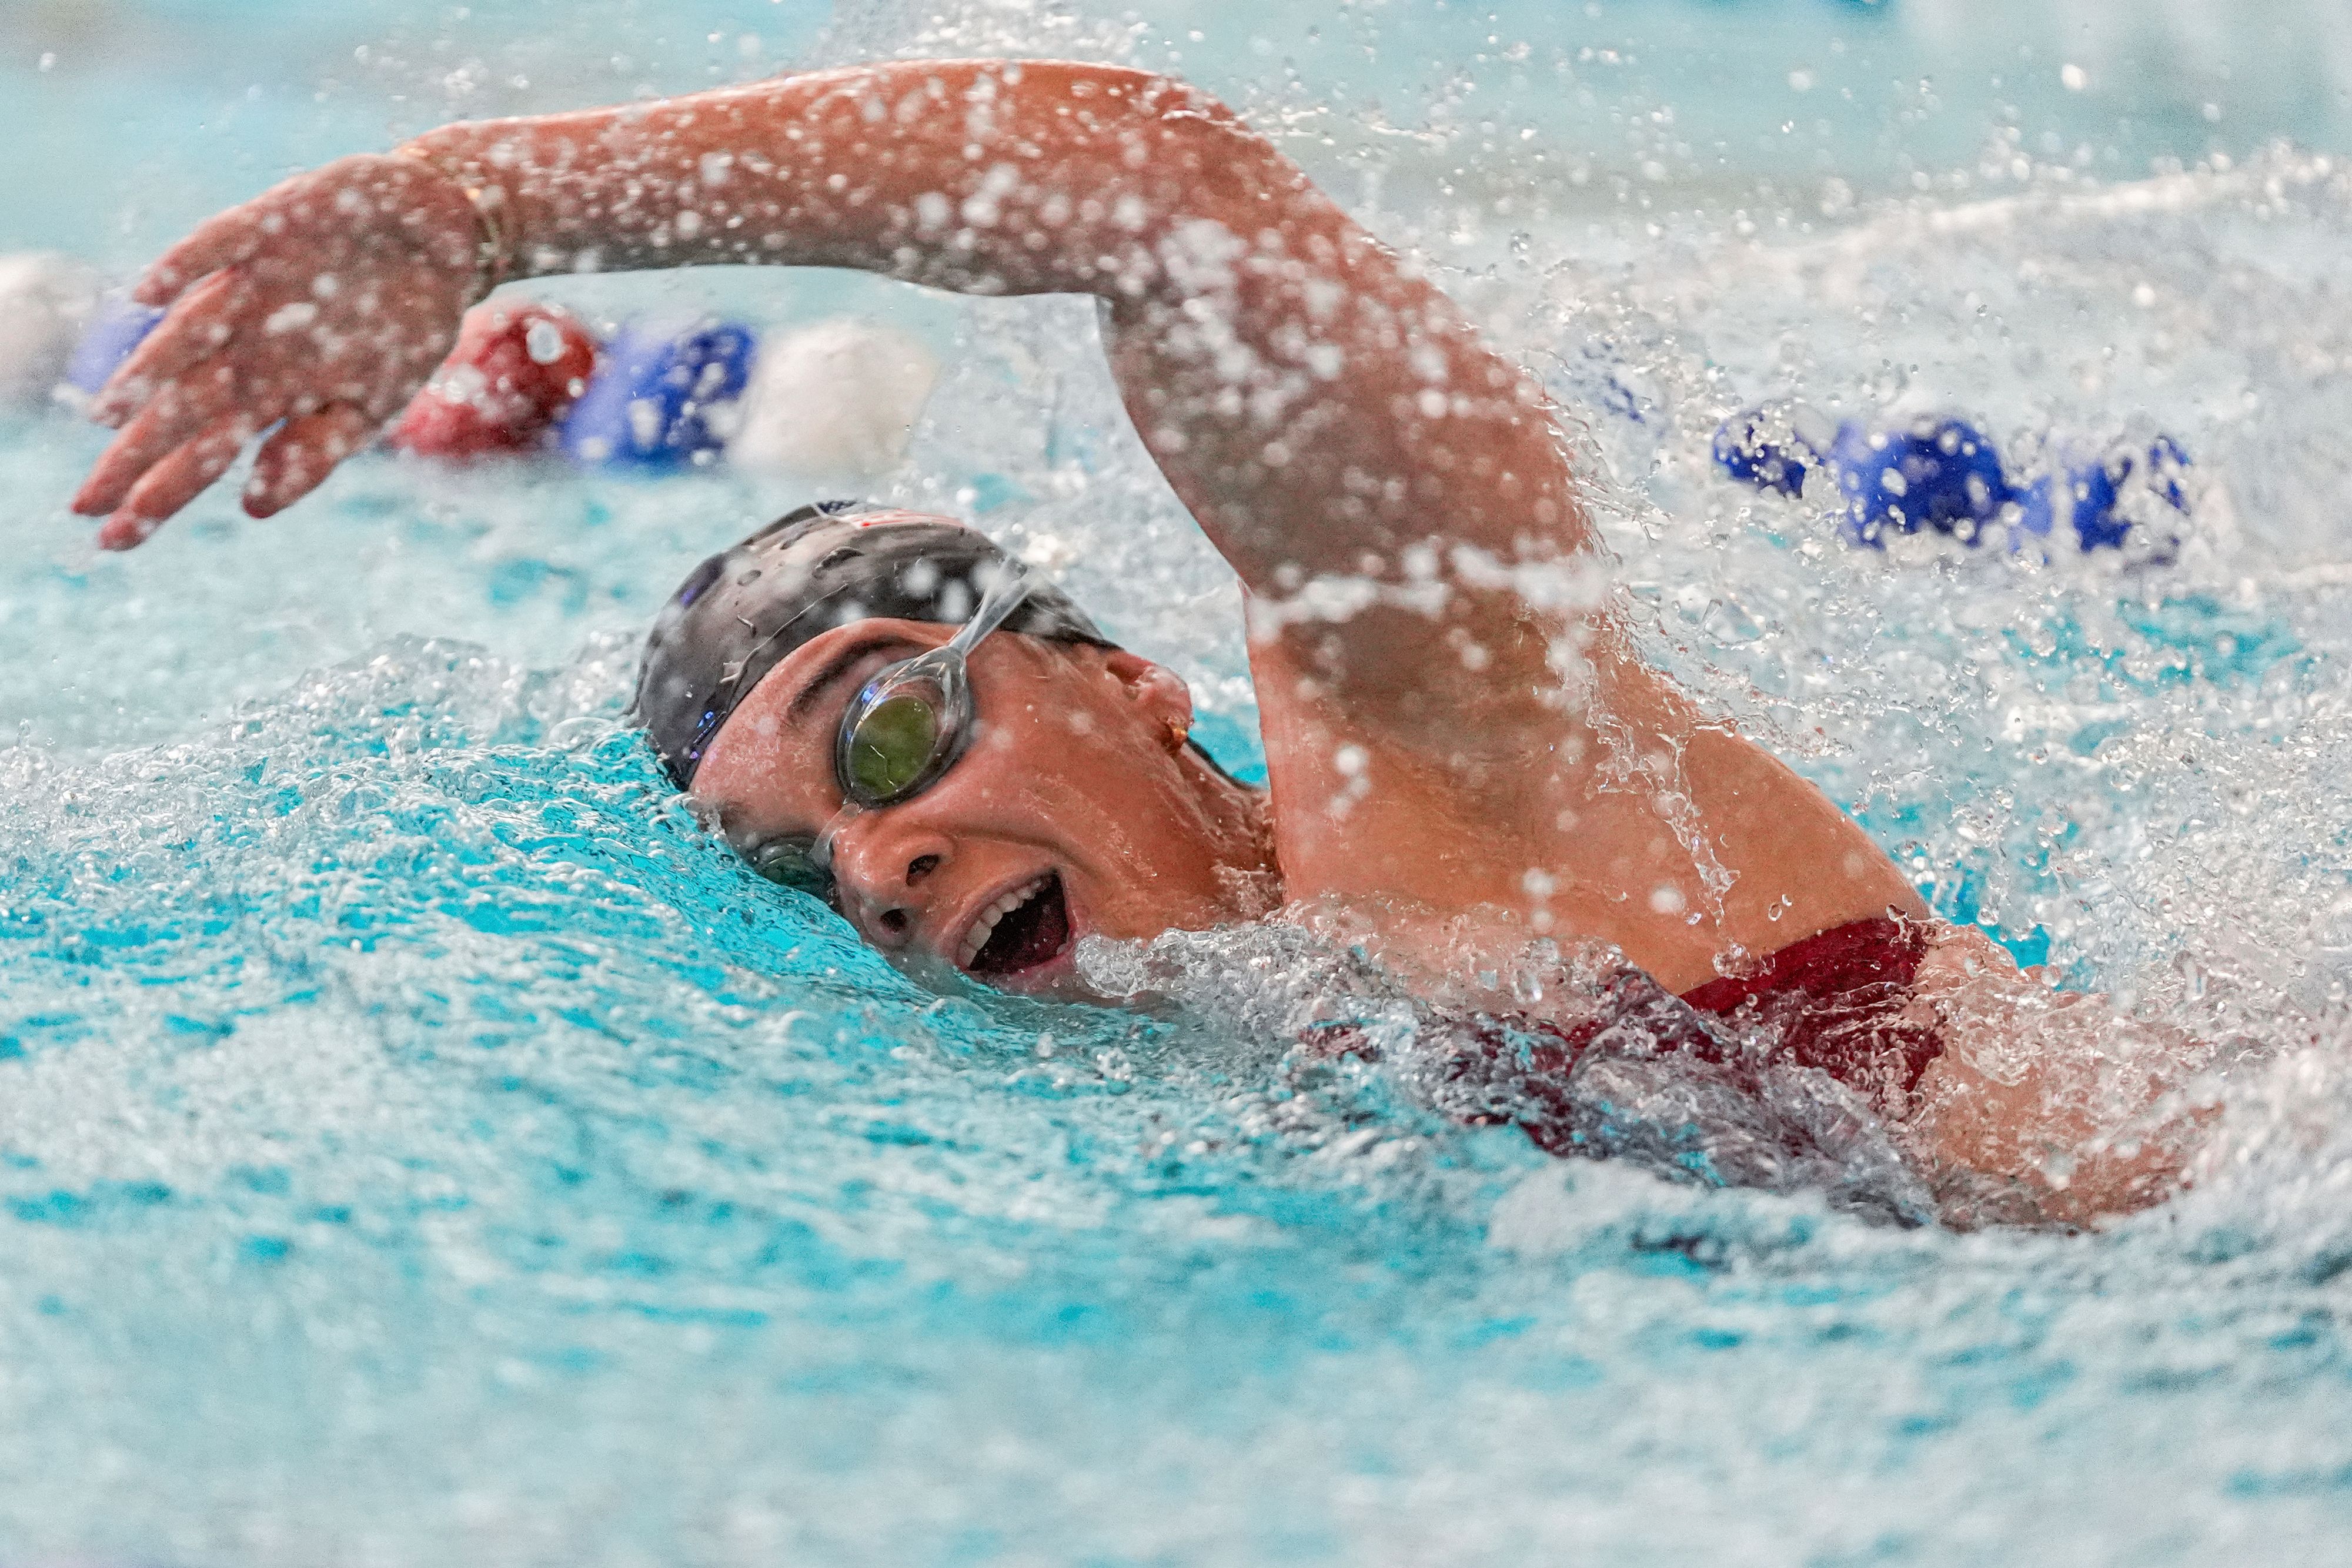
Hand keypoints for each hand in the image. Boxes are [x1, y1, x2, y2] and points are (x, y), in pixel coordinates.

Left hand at [70, 152, 486, 548]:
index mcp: (270, 394)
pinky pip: (220, 245)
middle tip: (85, 505)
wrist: (439, 238)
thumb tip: (253, 508)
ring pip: (191, 333)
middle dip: (134, 455)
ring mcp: (254, 288)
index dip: (158, 495)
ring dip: (151, 369)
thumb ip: (316, 453)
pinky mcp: (272, 226)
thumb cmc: (401, 325)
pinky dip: (186, 266)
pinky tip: (149, 295)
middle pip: (181, 406)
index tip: (113, 541)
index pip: (202, 453)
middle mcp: (248, 346)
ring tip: (111, 413)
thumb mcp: (373, 406)